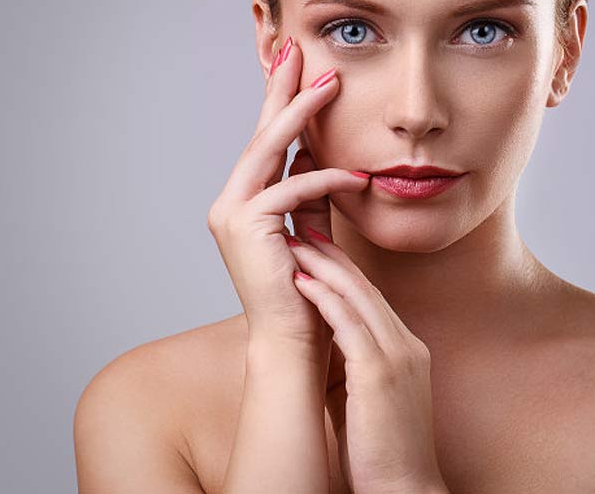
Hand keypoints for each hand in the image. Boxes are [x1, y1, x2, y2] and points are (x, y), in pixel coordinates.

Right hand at [207, 36, 369, 355]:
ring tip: (329, 82)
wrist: (291, 339)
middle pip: (259, 137)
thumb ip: (310, 193)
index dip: (279, 106)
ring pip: (266, 151)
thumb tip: (318, 154)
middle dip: (280, 91)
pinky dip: (324, 179)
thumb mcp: (310, 229)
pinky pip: (291, 189)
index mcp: (243, 204)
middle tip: (297, 50)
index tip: (295, 70)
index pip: (264, 146)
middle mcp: (229, 204)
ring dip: (300, 115)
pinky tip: (355, 177)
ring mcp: (231, 214)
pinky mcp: (246, 226)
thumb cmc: (303, 288)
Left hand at [285, 228, 448, 493]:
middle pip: (364, 286)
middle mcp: (405, 344)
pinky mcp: (380, 374)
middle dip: (331, 256)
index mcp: (404, 348)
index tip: (316, 250)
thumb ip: (355, 362)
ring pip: (357, 296)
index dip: (342, 269)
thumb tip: (326, 342)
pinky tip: (302, 281)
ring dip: (323, 266)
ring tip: (295, 243)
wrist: (404, 488)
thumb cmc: (380, 446)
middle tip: (303, 230)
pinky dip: (325, 299)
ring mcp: (396, 356)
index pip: (370, 297)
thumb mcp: (370, 393)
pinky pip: (349, 324)